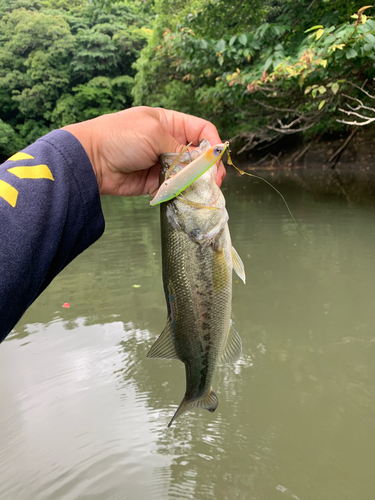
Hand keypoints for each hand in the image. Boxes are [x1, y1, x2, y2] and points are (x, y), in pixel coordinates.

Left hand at [62, 106, 225, 196]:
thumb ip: (180, 148)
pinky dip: (181, 192)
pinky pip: (175, 188)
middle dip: (208, 167)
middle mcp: (169, 142)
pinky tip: (186, 196)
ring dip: (197, 182)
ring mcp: (162, 164)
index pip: (201, 130)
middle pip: (199, 155)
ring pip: (189, 174)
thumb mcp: (153, 132)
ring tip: (203, 191)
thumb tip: (198, 164)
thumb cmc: (120, 137)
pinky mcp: (155, 183)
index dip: (213, 142)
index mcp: (170, 123)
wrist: (91, 160)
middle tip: (214, 181)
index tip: (217, 158)